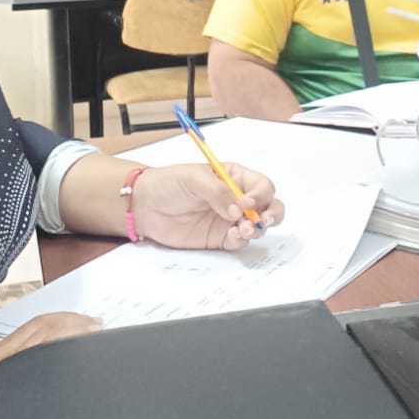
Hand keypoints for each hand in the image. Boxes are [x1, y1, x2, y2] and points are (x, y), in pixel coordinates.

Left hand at [131, 163, 284, 250]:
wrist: (145, 206)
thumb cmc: (168, 183)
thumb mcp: (193, 178)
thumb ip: (217, 192)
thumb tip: (238, 210)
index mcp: (234, 177)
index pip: (261, 185)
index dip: (261, 194)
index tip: (247, 203)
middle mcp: (237, 199)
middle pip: (268, 206)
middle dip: (272, 214)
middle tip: (262, 221)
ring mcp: (230, 220)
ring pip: (258, 226)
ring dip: (257, 229)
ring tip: (243, 230)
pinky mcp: (219, 238)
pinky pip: (239, 242)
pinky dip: (241, 241)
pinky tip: (231, 237)